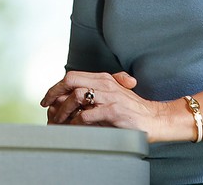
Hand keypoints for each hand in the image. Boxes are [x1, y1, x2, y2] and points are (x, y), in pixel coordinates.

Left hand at [39, 70, 177, 141]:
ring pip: (77, 96)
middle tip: (47, 106)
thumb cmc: (134, 110)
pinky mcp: (114, 111)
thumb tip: (74, 97)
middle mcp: (106, 84)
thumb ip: (98, 92)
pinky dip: (77, 121)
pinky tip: (74, 126)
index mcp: (104, 78)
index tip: (48, 98)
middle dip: (55, 93)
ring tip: (58, 121)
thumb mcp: (115, 94)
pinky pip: (88, 114)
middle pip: (71, 80)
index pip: (73, 76)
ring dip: (64, 110)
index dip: (57, 86)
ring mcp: (110, 97)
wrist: (155, 118)